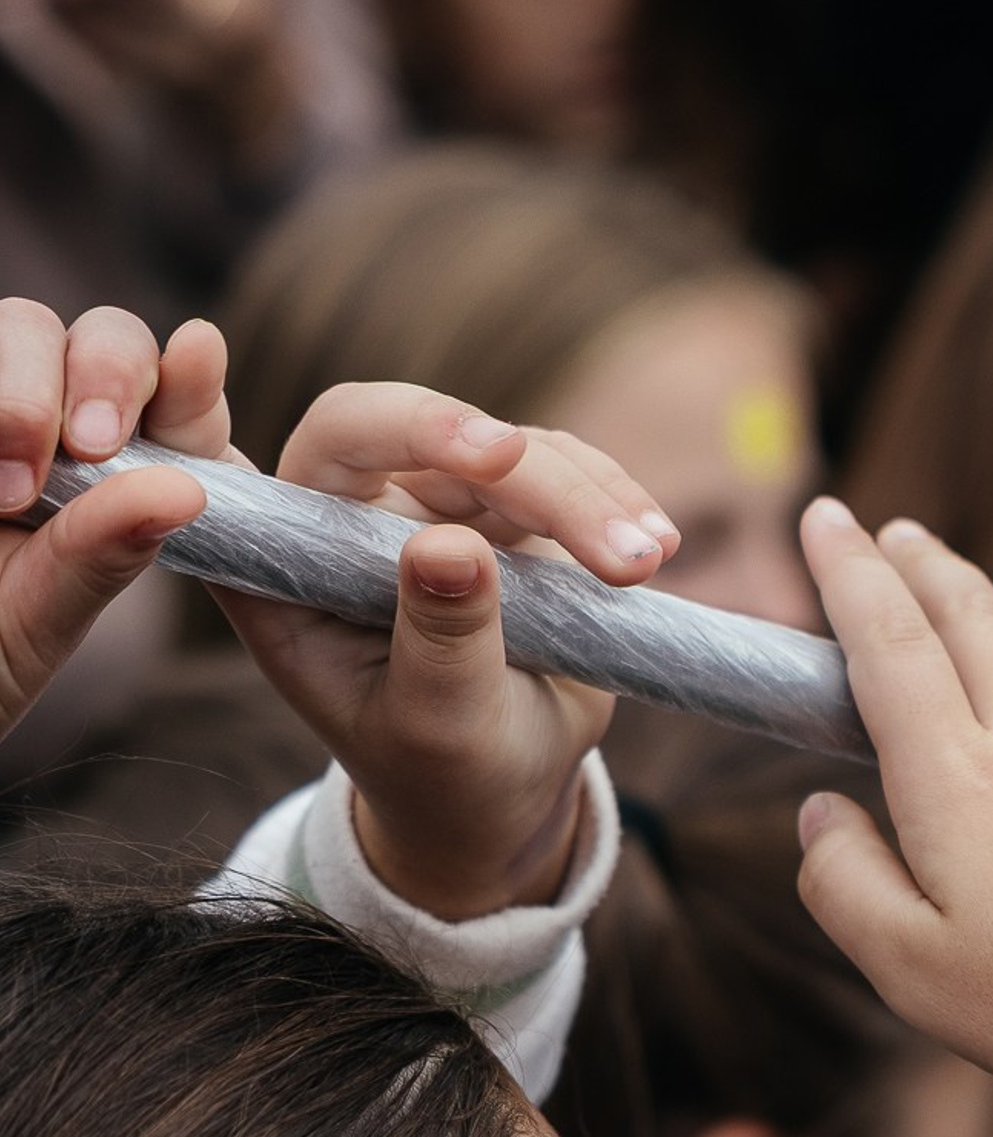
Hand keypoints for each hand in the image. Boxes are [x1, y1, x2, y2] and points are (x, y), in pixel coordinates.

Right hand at [0, 300, 220, 734]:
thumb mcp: (37, 618)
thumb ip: (102, 555)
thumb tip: (183, 492)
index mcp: (121, 475)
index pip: (179, 404)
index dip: (193, 381)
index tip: (199, 358)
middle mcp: (59, 424)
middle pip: (103, 337)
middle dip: (109, 374)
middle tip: (93, 447)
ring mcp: (2, 409)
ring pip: (24, 326)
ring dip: (27, 391)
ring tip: (9, 489)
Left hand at [215, 381, 679, 919]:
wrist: (509, 789)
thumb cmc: (446, 769)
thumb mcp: (437, 726)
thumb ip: (440, 639)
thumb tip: (448, 545)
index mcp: (284, 570)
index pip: (230, 465)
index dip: (193, 401)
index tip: (196, 347)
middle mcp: (347, 518)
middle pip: (388, 429)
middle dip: (465, 443)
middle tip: (524, 470)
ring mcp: (432, 502)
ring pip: (500, 447)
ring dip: (578, 494)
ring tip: (638, 566)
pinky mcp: (511, 507)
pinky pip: (564, 463)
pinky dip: (614, 498)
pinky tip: (654, 549)